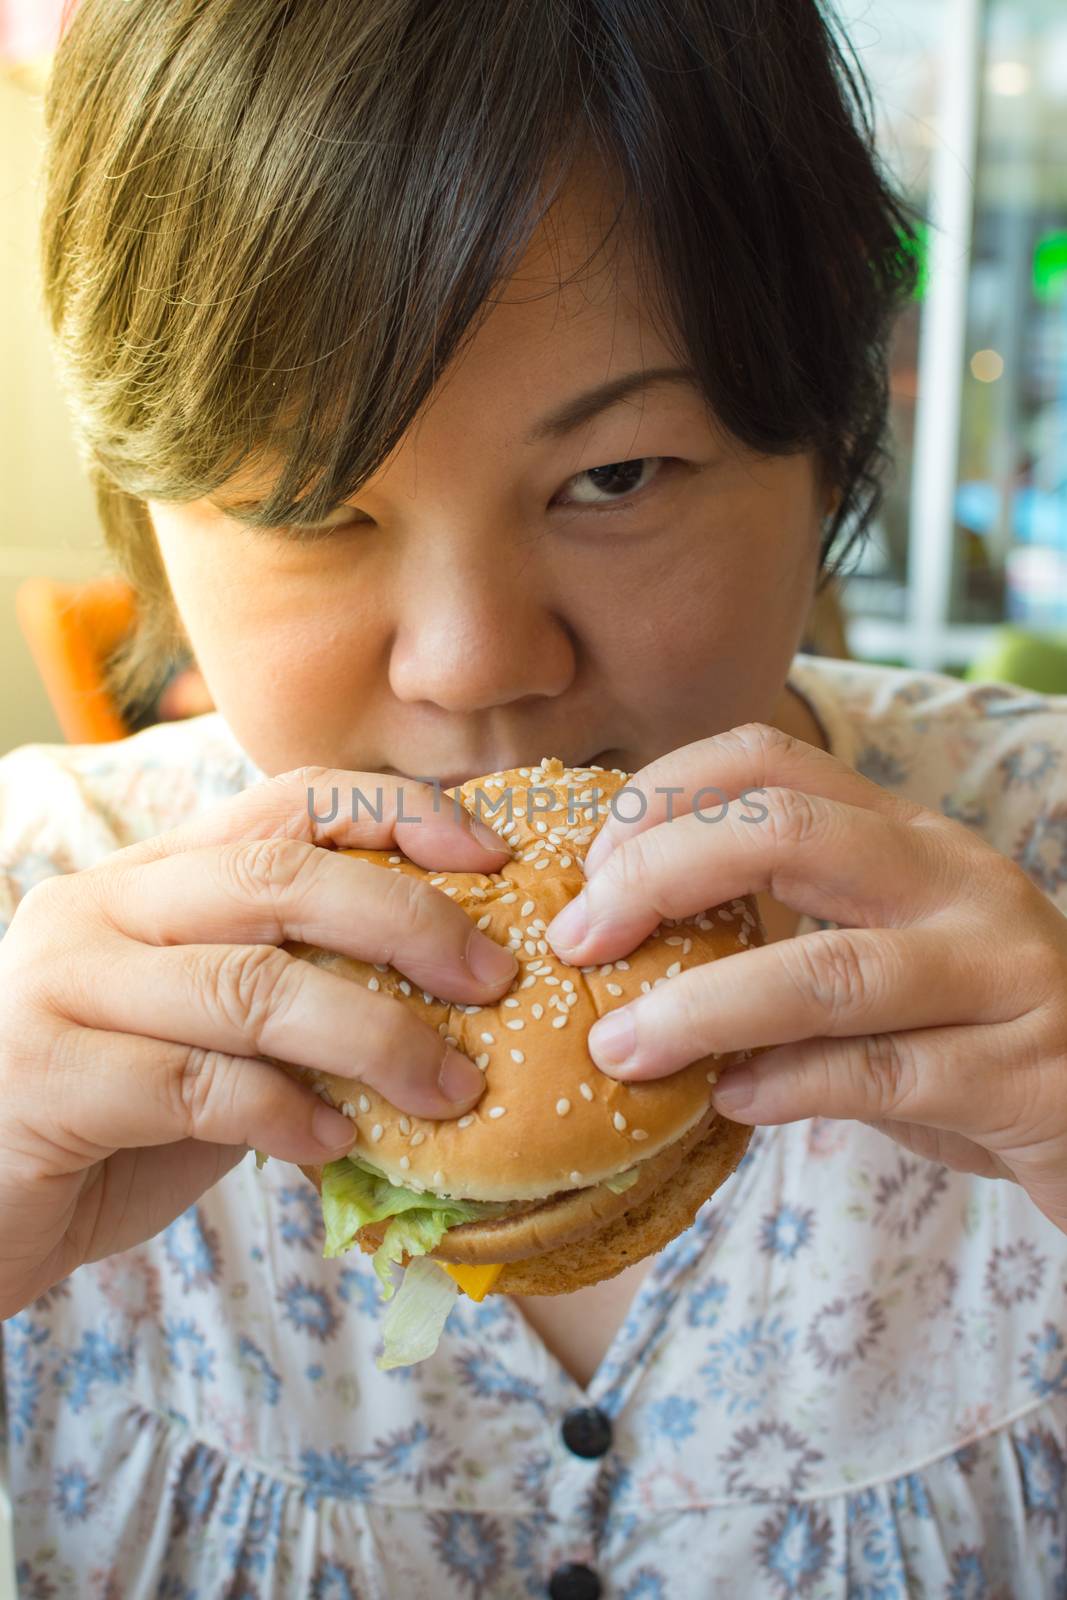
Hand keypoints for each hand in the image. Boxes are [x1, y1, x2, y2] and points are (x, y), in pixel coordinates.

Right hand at [0, 766, 514, 1314]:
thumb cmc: (116, 1117)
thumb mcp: (216, 1034)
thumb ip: (297, 994)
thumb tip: (452, 992)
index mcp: (153, 876)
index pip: (287, 800)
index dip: (399, 815)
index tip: (493, 857)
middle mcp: (103, 905)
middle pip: (280, 876)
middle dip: (408, 921)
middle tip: (494, 979)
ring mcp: (64, 983)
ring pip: (251, 985)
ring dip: (374, 1038)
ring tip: (449, 1088)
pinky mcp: (49, 1074)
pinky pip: (200, 1085)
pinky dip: (289, 1114)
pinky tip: (338, 1144)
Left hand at [545, 722, 1066, 1234]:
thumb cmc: (962, 1025)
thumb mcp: (876, 946)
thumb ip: (778, 927)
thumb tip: (615, 937)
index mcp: (905, 833)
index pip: (771, 757)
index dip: (664, 794)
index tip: (591, 864)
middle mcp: (955, 878)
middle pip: (789, 833)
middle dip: (660, 876)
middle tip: (576, 942)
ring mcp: (997, 970)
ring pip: (829, 970)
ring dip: (702, 1008)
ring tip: (620, 1048)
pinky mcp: (1020, 1071)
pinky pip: (879, 1075)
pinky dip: (785, 1087)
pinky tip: (727, 1103)